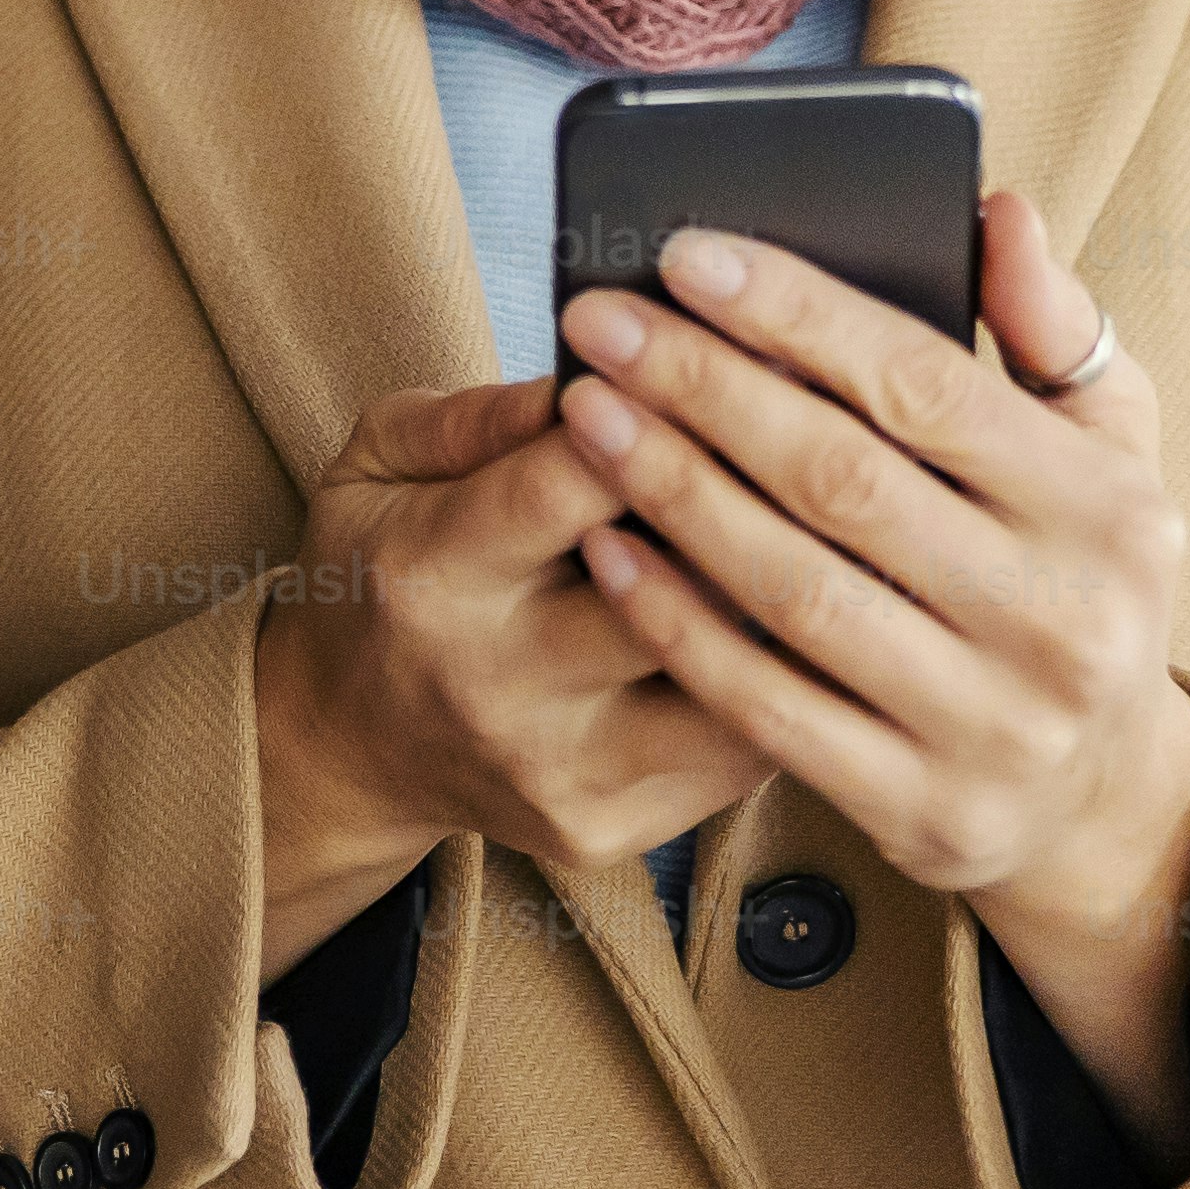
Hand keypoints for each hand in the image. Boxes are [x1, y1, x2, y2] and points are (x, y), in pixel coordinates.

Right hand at [248, 367, 778, 963]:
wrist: (351, 744)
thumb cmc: (383, 572)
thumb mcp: (381, 461)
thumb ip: (477, 414)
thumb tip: (596, 377)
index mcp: (434, 572)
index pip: (566, 485)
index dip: (658, 414)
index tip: (726, 360)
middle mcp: (493, 683)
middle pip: (666, 593)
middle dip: (749, 510)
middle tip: (821, 443)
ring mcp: (556, 770)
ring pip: (725, 687)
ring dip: (789, 609)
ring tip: (838, 539)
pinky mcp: (607, 827)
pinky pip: (737, 755)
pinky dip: (788, 685)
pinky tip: (817, 626)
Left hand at [542, 188, 1189, 925]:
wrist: (1101, 797)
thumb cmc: (1079, 575)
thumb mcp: (1111, 447)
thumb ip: (1053, 325)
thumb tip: (998, 210)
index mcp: (1112, 510)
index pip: (927, 386)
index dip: (799, 315)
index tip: (687, 254)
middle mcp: (1064, 622)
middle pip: (842, 481)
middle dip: (704, 389)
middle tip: (601, 324)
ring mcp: (992, 728)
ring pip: (793, 591)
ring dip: (672, 493)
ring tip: (586, 415)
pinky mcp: (920, 811)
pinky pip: (766, 706)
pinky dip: (678, 623)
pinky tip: (606, 550)